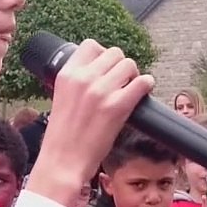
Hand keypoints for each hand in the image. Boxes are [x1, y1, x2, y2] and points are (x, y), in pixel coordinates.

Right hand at [26, 40, 154, 206]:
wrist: (63, 160)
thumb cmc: (63, 135)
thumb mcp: (61, 98)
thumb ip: (77, 82)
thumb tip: (99, 71)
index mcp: (66, 74)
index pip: (90, 45)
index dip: (102, 56)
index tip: (105, 69)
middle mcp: (83, 78)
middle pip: (114, 53)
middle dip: (120, 67)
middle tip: (119, 83)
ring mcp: (101, 91)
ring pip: (129, 64)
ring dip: (133, 76)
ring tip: (128, 90)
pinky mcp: (117, 106)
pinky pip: (143, 82)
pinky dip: (146, 85)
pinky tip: (141, 94)